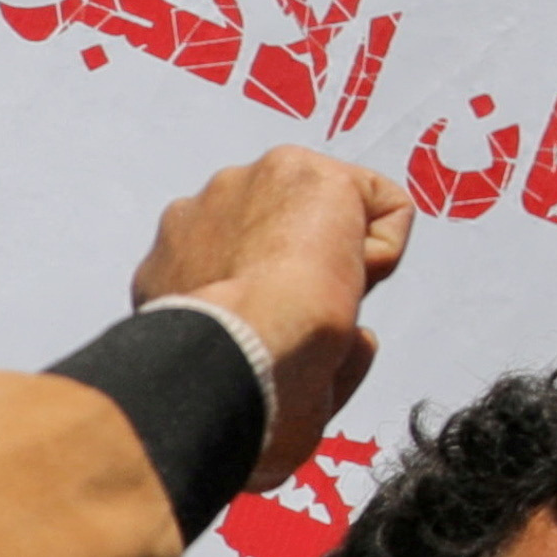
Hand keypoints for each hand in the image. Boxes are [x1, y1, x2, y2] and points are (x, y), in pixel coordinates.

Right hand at [131, 149, 413, 486]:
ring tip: (327, 303)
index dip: (276, 301)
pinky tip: (354, 280)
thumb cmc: (236, 388)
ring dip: (344, 261)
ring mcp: (244, 183)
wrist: (244, 351)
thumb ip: (278, 357)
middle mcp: (196, 214)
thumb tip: (356, 340)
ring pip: (331, 215)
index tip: (283, 334)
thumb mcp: (236, 383)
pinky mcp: (301, 168)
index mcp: (172, 269)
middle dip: (308, 270)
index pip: (240, 265)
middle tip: (309, 320)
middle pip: (285, 233)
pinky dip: (384, 248)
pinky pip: (380, 204)